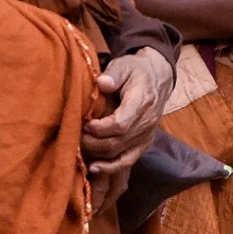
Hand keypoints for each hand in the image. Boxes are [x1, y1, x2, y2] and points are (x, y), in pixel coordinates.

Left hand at [82, 48, 174, 176]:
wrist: (158, 78)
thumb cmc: (136, 70)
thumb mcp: (125, 65)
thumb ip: (114, 74)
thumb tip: (101, 83)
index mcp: (142, 102)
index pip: (120, 124)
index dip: (99, 128)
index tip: (84, 123)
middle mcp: (147, 123)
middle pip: (117, 143)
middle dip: (92, 143)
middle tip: (74, 136)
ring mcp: (146, 136)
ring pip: (120, 155)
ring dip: (97, 155)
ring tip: (79, 148)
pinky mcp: (144, 144)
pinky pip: (128, 161)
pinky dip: (111, 168)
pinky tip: (94, 168)